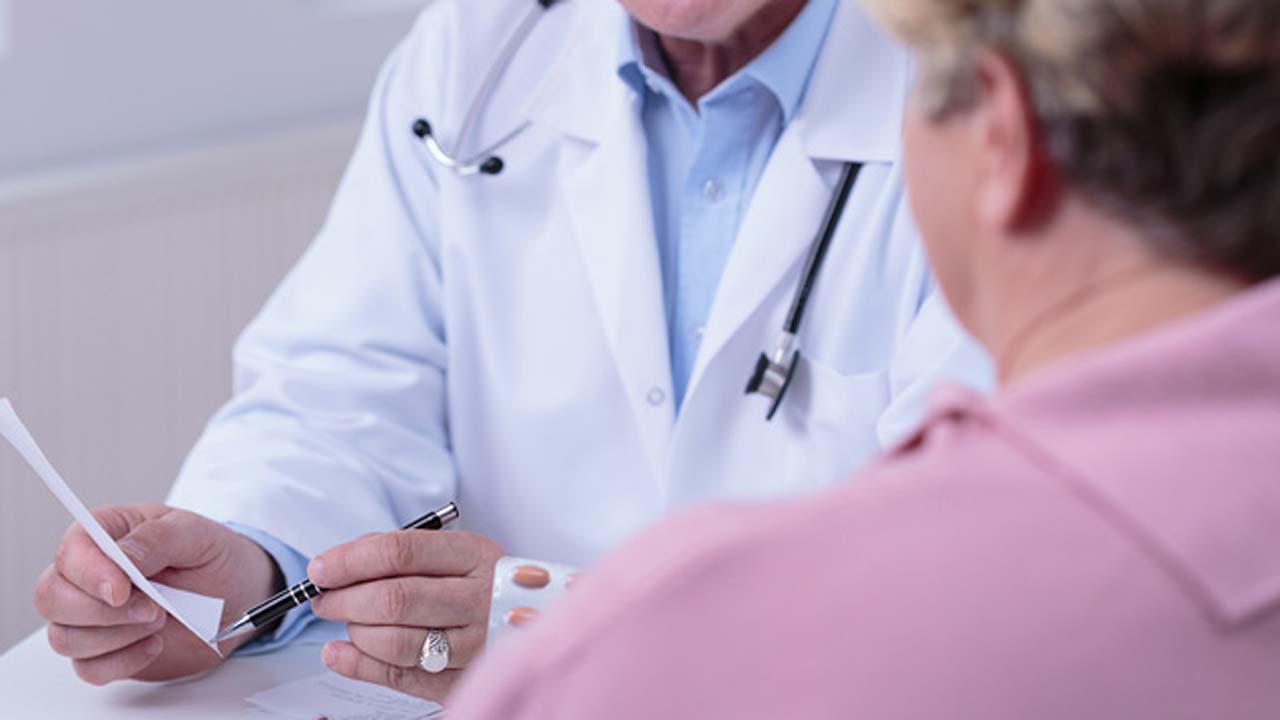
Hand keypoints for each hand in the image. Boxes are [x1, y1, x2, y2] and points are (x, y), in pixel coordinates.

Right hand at [33, 503, 281, 683]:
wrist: (239, 595)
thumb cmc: (213, 556)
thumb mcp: (198, 535)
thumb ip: (158, 539)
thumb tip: (121, 557)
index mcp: (108, 534)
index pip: (70, 550)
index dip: (89, 573)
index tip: (122, 590)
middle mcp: (90, 575)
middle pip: (52, 597)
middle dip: (101, 611)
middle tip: (154, 609)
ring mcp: (93, 615)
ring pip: (64, 637)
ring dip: (115, 637)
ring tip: (161, 620)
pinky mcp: (106, 650)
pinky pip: (88, 668)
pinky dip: (122, 662)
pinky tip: (155, 645)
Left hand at [308, 530, 504, 702]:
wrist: (535, 617)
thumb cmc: (480, 581)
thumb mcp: (456, 552)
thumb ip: (401, 552)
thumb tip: (338, 564)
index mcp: (476, 555)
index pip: (401, 552)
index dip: (351, 560)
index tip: (321, 568)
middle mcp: (479, 599)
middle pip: (394, 598)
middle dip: (344, 598)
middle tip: (323, 598)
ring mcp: (474, 644)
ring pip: (395, 641)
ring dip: (354, 631)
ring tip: (345, 621)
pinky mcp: (462, 679)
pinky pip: (400, 677)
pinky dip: (358, 666)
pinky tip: (338, 653)